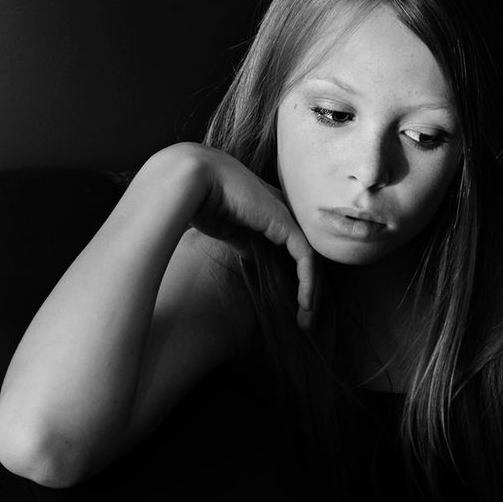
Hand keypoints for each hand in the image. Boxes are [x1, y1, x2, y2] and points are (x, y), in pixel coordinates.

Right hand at [156, 143, 315, 328]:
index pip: (294, 247)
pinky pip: (306, 259)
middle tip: (304, 321)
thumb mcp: (228, 228)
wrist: (191, 180)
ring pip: (311, 260)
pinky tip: (304, 305)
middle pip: (307, 256)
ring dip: (312, 294)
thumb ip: (245, 241)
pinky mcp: (286, 224)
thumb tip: (255, 257)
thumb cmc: (199, 200)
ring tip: (306, 321)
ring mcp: (287, 215)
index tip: (291, 306)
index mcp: (268, 209)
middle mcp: (283, 210)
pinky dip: (307, 284)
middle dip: (310, 291)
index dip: (296, 278)